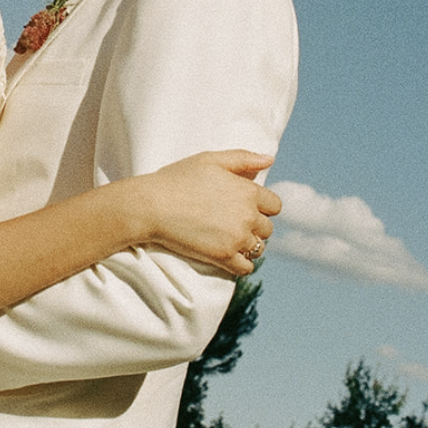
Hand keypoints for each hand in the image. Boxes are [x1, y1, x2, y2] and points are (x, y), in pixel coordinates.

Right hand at [142, 150, 280, 274]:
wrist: (152, 205)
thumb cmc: (178, 179)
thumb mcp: (211, 159)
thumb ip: (244, 158)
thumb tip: (270, 160)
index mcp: (248, 192)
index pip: (275, 206)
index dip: (262, 206)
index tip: (245, 207)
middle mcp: (248, 216)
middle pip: (267, 228)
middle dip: (255, 226)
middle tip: (233, 223)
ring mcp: (236, 238)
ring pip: (258, 248)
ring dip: (248, 245)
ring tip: (229, 239)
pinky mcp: (223, 256)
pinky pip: (246, 268)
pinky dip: (241, 264)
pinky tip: (229, 256)